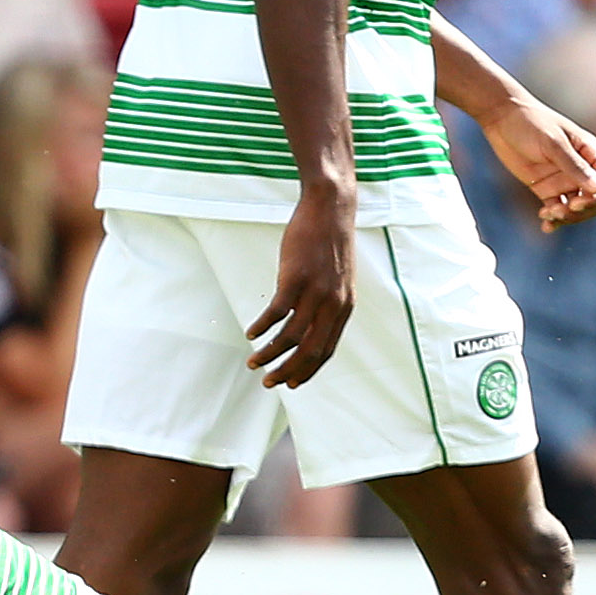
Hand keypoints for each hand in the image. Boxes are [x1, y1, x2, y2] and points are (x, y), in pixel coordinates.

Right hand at [247, 187, 354, 388]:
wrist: (330, 211)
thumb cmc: (330, 242)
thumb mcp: (338, 278)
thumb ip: (329, 302)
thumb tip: (312, 322)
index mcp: (344, 308)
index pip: (325, 350)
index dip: (307, 371)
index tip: (291, 383)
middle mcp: (333, 305)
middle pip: (308, 351)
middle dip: (287, 372)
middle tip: (268, 382)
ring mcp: (315, 292)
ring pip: (290, 337)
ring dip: (269, 354)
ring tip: (253, 362)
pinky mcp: (296, 278)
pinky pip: (276, 313)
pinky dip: (262, 327)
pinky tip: (251, 333)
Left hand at [484, 93, 595, 230]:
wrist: (501, 118)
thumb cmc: (531, 123)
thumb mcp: (553, 144)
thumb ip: (574, 166)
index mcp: (590, 154)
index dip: (595, 198)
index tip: (576, 202)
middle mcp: (581, 169)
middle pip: (594, 201)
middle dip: (581, 211)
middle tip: (560, 210)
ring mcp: (563, 180)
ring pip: (576, 208)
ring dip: (566, 217)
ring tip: (547, 215)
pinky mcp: (545, 188)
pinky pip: (556, 208)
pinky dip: (554, 219)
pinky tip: (545, 225)